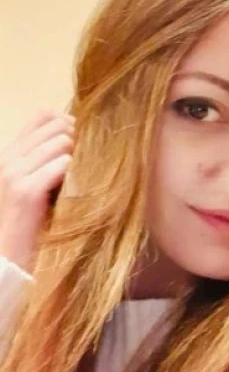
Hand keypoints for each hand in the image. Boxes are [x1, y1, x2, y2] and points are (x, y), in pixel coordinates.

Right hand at [0, 110, 74, 271]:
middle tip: (78, 158)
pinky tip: (67, 185)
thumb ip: (42, 159)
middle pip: (55, 127)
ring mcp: (15, 173)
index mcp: (8, 153)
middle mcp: (8, 159)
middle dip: (73, 138)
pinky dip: (69, 172)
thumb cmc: (23, 221)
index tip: (77, 134)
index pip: (41, 117)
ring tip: (71, 176)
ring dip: (73, 156)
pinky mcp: (26, 191)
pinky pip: (60, 165)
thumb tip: (72, 134)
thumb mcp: (29, 183)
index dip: (65, 120)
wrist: (5, 255)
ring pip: (60, 143)